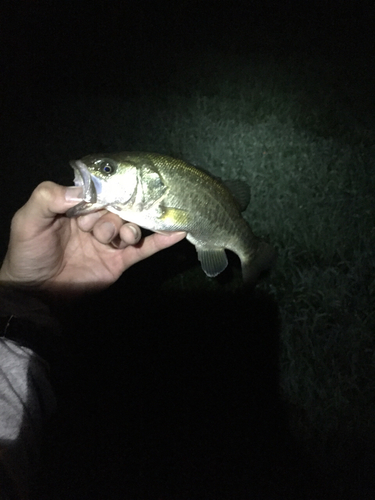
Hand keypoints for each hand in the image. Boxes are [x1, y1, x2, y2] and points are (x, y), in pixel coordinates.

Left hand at [0, 181, 185, 294]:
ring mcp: (110, 242)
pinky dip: (161, 241)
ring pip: (130, 226)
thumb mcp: (28, 221)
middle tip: (101, 231)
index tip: (111, 195)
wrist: (37, 294)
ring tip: (122, 239)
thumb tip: (81, 191)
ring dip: (130, 229)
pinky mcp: (120, 261)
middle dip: (112, 217)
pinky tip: (178, 231)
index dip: (104, 194)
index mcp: (76, 207)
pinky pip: (143, 249)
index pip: (99, 192)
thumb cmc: (30, 254)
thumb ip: (47, 198)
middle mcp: (96, 221)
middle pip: (118, 209)